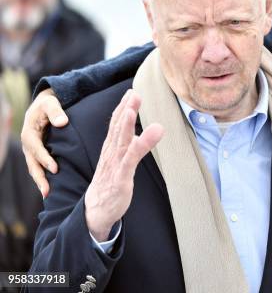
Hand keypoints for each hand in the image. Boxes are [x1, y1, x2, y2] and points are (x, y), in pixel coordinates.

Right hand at [21, 88, 68, 197]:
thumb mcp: (51, 103)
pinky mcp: (38, 152)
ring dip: (40, 181)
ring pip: (34, 167)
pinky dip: (42, 177)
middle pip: (32, 163)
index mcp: (29, 133)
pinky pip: (39, 166)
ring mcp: (32, 149)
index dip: (45, 159)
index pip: (36, 149)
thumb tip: (62, 123)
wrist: (44, 104)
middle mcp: (28, 144)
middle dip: (39, 178)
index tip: (55, 169)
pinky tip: (50, 188)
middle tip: (47, 192)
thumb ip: (56, 111)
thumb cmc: (49, 103)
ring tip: (47, 195)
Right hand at [84, 89, 162, 240]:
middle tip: (133, 92)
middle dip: (125, 109)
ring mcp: (115, 166)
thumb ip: (131, 146)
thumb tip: (142, 133)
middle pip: (118, 128)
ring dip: (126, 124)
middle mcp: (111, 154)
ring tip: (132, 107)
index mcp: (111, 150)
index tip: (130, 91)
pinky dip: (136, 148)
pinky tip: (143, 137)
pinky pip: (129, 162)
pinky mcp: (120, 179)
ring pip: (121, 142)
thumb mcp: (121, 163)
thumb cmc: (110, 184)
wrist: (96, 212)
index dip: (123, 108)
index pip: (116, 125)